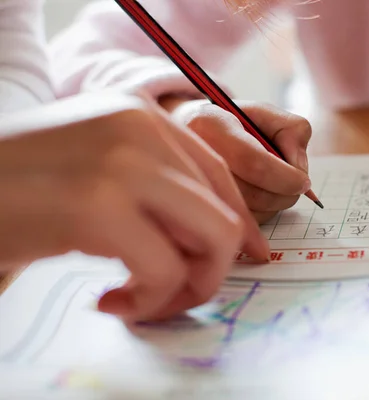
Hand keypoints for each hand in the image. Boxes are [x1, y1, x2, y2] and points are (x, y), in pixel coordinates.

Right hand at [0, 93, 265, 320]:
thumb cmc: (22, 186)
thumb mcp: (100, 168)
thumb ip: (159, 188)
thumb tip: (225, 234)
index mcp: (144, 117)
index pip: (221, 176)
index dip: (240, 226)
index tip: (249, 257)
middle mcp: (142, 129)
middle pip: (224, 214)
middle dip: (214, 269)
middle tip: (178, 295)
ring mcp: (123, 164)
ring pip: (211, 242)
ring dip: (186, 289)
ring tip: (143, 302)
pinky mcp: (98, 207)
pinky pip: (164, 271)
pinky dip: (148, 301)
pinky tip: (108, 302)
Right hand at [160, 96, 311, 222]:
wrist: (190, 137)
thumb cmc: (233, 125)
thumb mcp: (264, 114)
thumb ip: (290, 130)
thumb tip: (298, 167)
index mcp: (210, 126)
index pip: (253, 162)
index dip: (285, 177)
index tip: (303, 181)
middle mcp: (195, 159)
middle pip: (253, 194)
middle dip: (285, 194)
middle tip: (295, 186)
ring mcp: (195, 189)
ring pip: (250, 214)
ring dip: (274, 205)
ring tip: (271, 185)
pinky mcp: (199, 212)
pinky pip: (242, 225)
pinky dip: (260, 213)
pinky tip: (255, 195)